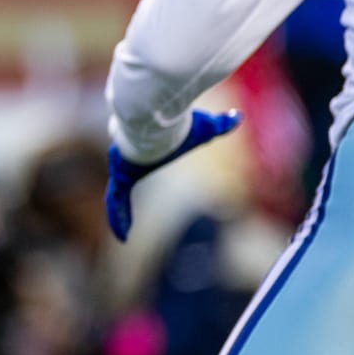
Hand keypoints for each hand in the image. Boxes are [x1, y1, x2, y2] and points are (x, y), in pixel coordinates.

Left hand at [105, 110, 240, 241]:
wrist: (153, 119)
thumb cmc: (179, 125)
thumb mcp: (205, 126)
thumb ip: (220, 124)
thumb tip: (237, 117)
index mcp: (146, 150)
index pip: (139, 163)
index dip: (138, 171)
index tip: (136, 177)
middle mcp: (128, 158)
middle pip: (123, 183)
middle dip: (122, 202)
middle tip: (123, 218)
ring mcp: (120, 166)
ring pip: (116, 196)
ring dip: (119, 213)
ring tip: (122, 233)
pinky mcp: (120, 175)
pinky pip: (116, 201)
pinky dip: (118, 218)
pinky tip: (122, 237)